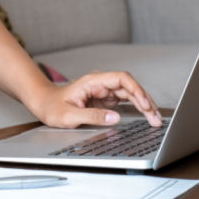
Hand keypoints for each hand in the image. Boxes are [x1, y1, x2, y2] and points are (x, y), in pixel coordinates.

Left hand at [31, 70, 161, 127]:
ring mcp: (103, 91)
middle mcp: (100, 84)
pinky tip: (146, 116)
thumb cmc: (52, 107)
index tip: (144, 104)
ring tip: (155, 120)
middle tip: (156, 118)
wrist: (43, 104)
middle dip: (144, 101)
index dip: (135, 90)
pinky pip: (125, 102)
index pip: (120, 79)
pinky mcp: (104, 99)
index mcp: (92, 82)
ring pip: (129, 94)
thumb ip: (92, 116)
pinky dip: (137, 109)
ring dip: (143, 105)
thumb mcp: (69, 115)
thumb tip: (115, 118)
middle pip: (129, 87)